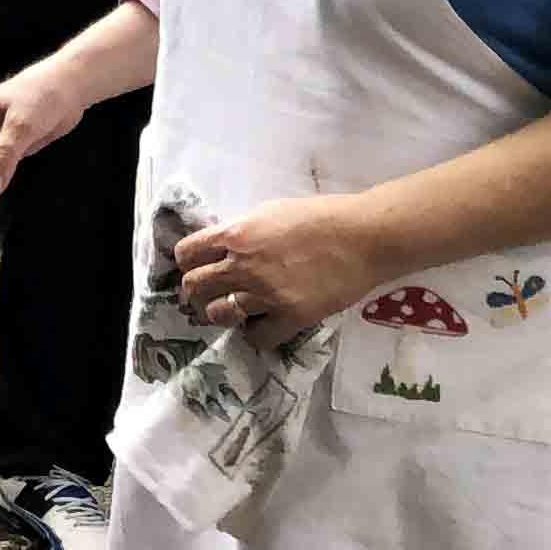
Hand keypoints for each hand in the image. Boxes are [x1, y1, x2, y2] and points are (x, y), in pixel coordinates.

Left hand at [172, 193, 393, 340]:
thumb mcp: (270, 212)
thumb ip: (243, 231)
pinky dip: (255, 334)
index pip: (187, 253)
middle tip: (201, 295)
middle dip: (194, 291)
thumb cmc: (322, 216)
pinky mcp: (291, 316)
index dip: (186, 262)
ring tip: (228, 312)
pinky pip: (258, 337)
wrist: (364, 237)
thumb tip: (224, 246)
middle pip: (195, 285)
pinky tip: (261, 326)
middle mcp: (243, 264)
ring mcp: (266, 293)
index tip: (192, 267)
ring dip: (220, 313)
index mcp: (236, 233)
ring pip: (220, 313)